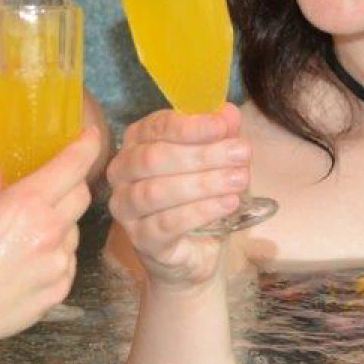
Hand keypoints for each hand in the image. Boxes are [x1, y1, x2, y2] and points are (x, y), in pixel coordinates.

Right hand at [0, 125, 101, 355]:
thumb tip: (0, 153)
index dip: (87, 144)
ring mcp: (59, 264)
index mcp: (26, 203)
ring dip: (58, 221)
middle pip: (81, 194)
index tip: (90, 134)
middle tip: (50, 182)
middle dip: (70, 183)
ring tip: (22, 233)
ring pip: (73, 229)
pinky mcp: (60, 290)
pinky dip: (53, 253)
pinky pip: (66, 261)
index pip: (74, 164)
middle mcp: (51, 231)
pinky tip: (22, 261)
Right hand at [107, 104, 249, 290]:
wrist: (193, 250)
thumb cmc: (198, 196)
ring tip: (238, 181)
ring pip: (156, 191)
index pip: (156, 127)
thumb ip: (219, 135)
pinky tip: (227, 204)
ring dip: (203, 184)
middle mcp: (122, 172)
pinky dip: (200, 211)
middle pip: (154, 158)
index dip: (190, 126)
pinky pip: (166, 223)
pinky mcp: (140, 238)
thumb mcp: (214, 161)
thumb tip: (228, 113)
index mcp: (137, 142)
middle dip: (202, 155)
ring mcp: (126, 207)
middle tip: (242, 153)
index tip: (223, 126)